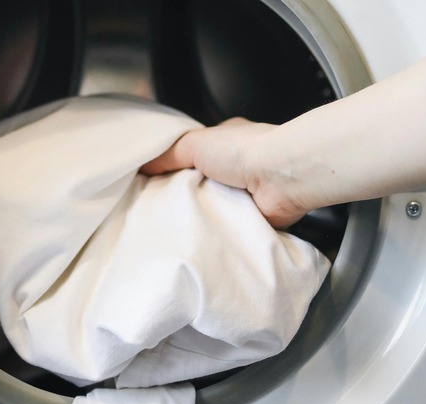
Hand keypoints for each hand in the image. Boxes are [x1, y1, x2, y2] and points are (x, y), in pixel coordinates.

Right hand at [142, 118, 309, 228]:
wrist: (281, 177)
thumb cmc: (243, 151)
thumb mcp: (194, 142)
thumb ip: (167, 154)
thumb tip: (144, 166)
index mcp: (226, 143)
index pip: (194, 155)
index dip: (175, 168)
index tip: (154, 183)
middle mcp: (238, 167)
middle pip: (202, 184)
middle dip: (184, 195)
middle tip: (160, 209)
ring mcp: (247, 193)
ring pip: (213, 207)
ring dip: (200, 215)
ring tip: (175, 227)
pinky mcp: (254, 217)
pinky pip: (229, 227)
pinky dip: (218, 232)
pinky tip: (200, 238)